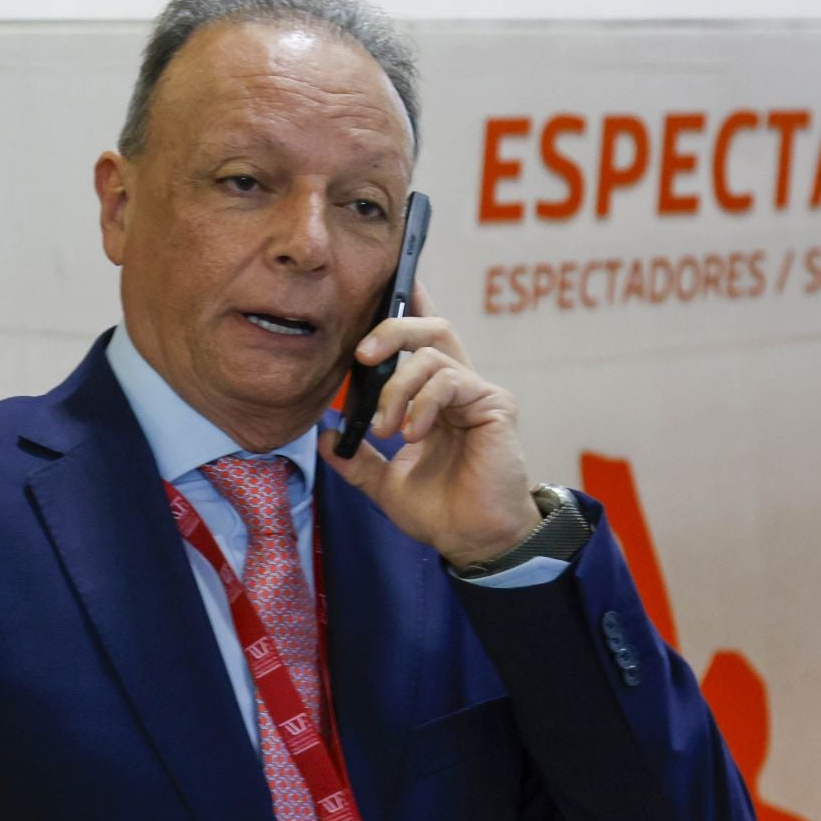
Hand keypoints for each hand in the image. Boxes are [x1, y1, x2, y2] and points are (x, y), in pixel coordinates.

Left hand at [319, 285, 539, 566]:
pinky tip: (413, 434)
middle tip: (362, 354)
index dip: (408, 306)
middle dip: (391, 327)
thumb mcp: (384, 483)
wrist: (473, 540)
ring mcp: (478, 393)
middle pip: (430, 327)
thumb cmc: (441, 511)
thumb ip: (357, 459)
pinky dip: (422, 403)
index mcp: (434, 398)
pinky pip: (451, 379)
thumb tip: (325, 438)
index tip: (388, 281)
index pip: (420, 341)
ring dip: (397, 388)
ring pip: (432, 352)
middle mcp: (458, 387)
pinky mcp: (495, 404)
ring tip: (387, 430)